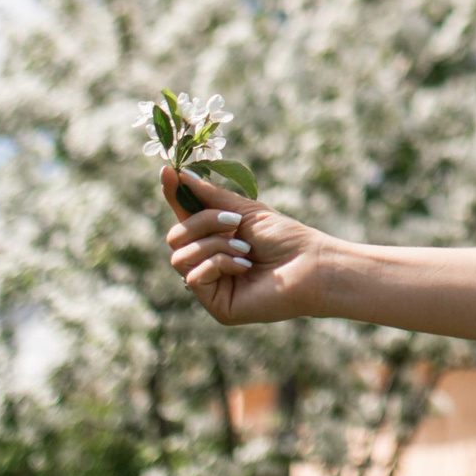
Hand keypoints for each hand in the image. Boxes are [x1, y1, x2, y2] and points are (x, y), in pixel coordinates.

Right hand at [158, 167, 329, 325]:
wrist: (309, 263)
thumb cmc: (284, 236)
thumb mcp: (243, 210)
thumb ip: (208, 197)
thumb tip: (178, 175)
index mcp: (215, 237)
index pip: (184, 216)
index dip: (173, 194)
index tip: (166, 171)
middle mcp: (208, 261)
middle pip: (174, 237)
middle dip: (203, 223)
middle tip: (234, 222)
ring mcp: (210, 284)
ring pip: (180, 256)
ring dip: (215, 245)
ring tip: (245, 249)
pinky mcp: (215, 304)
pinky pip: (193, 277)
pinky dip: (220, 264)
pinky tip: (244, 267)